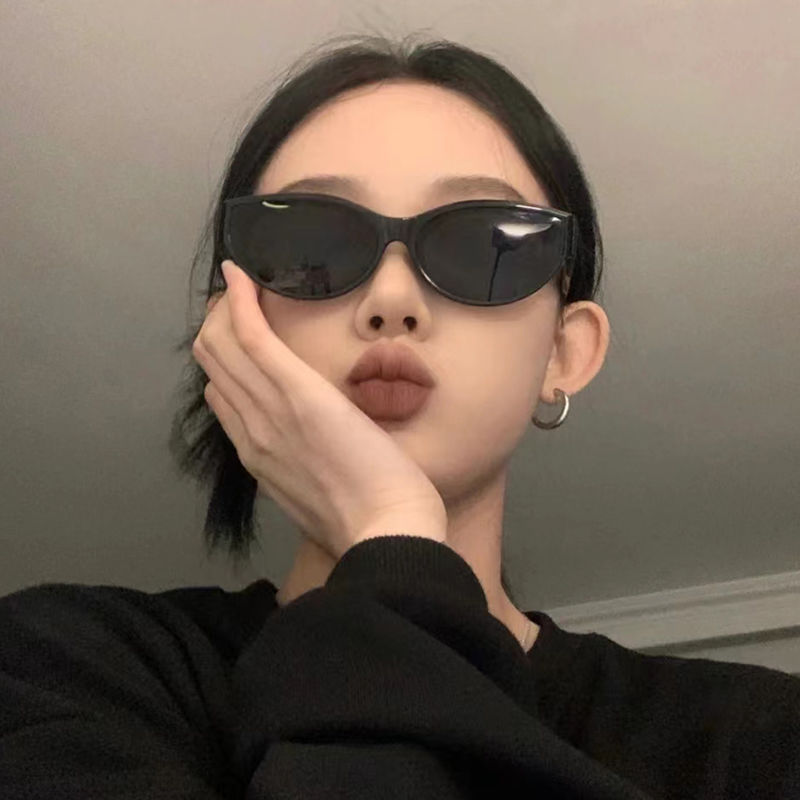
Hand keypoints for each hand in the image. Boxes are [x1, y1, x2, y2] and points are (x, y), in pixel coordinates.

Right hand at [192, 259, 447, 560]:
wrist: (387, 537)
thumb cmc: (371, 521)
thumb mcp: (323, 496)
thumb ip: (308, 465)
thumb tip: (312, 443)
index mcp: (259, 455)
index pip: (224, 395)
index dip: (227, 360)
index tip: (243, 333)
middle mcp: (251, 430)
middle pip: (214, 364)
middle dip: (220, 325)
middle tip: (239, 297)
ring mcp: (269, 411)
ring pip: (223, 346)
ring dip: (227, 307)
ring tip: (241, 282)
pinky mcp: (297, 393)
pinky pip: (252, 337)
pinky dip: (240, 302)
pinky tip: (239, 274)